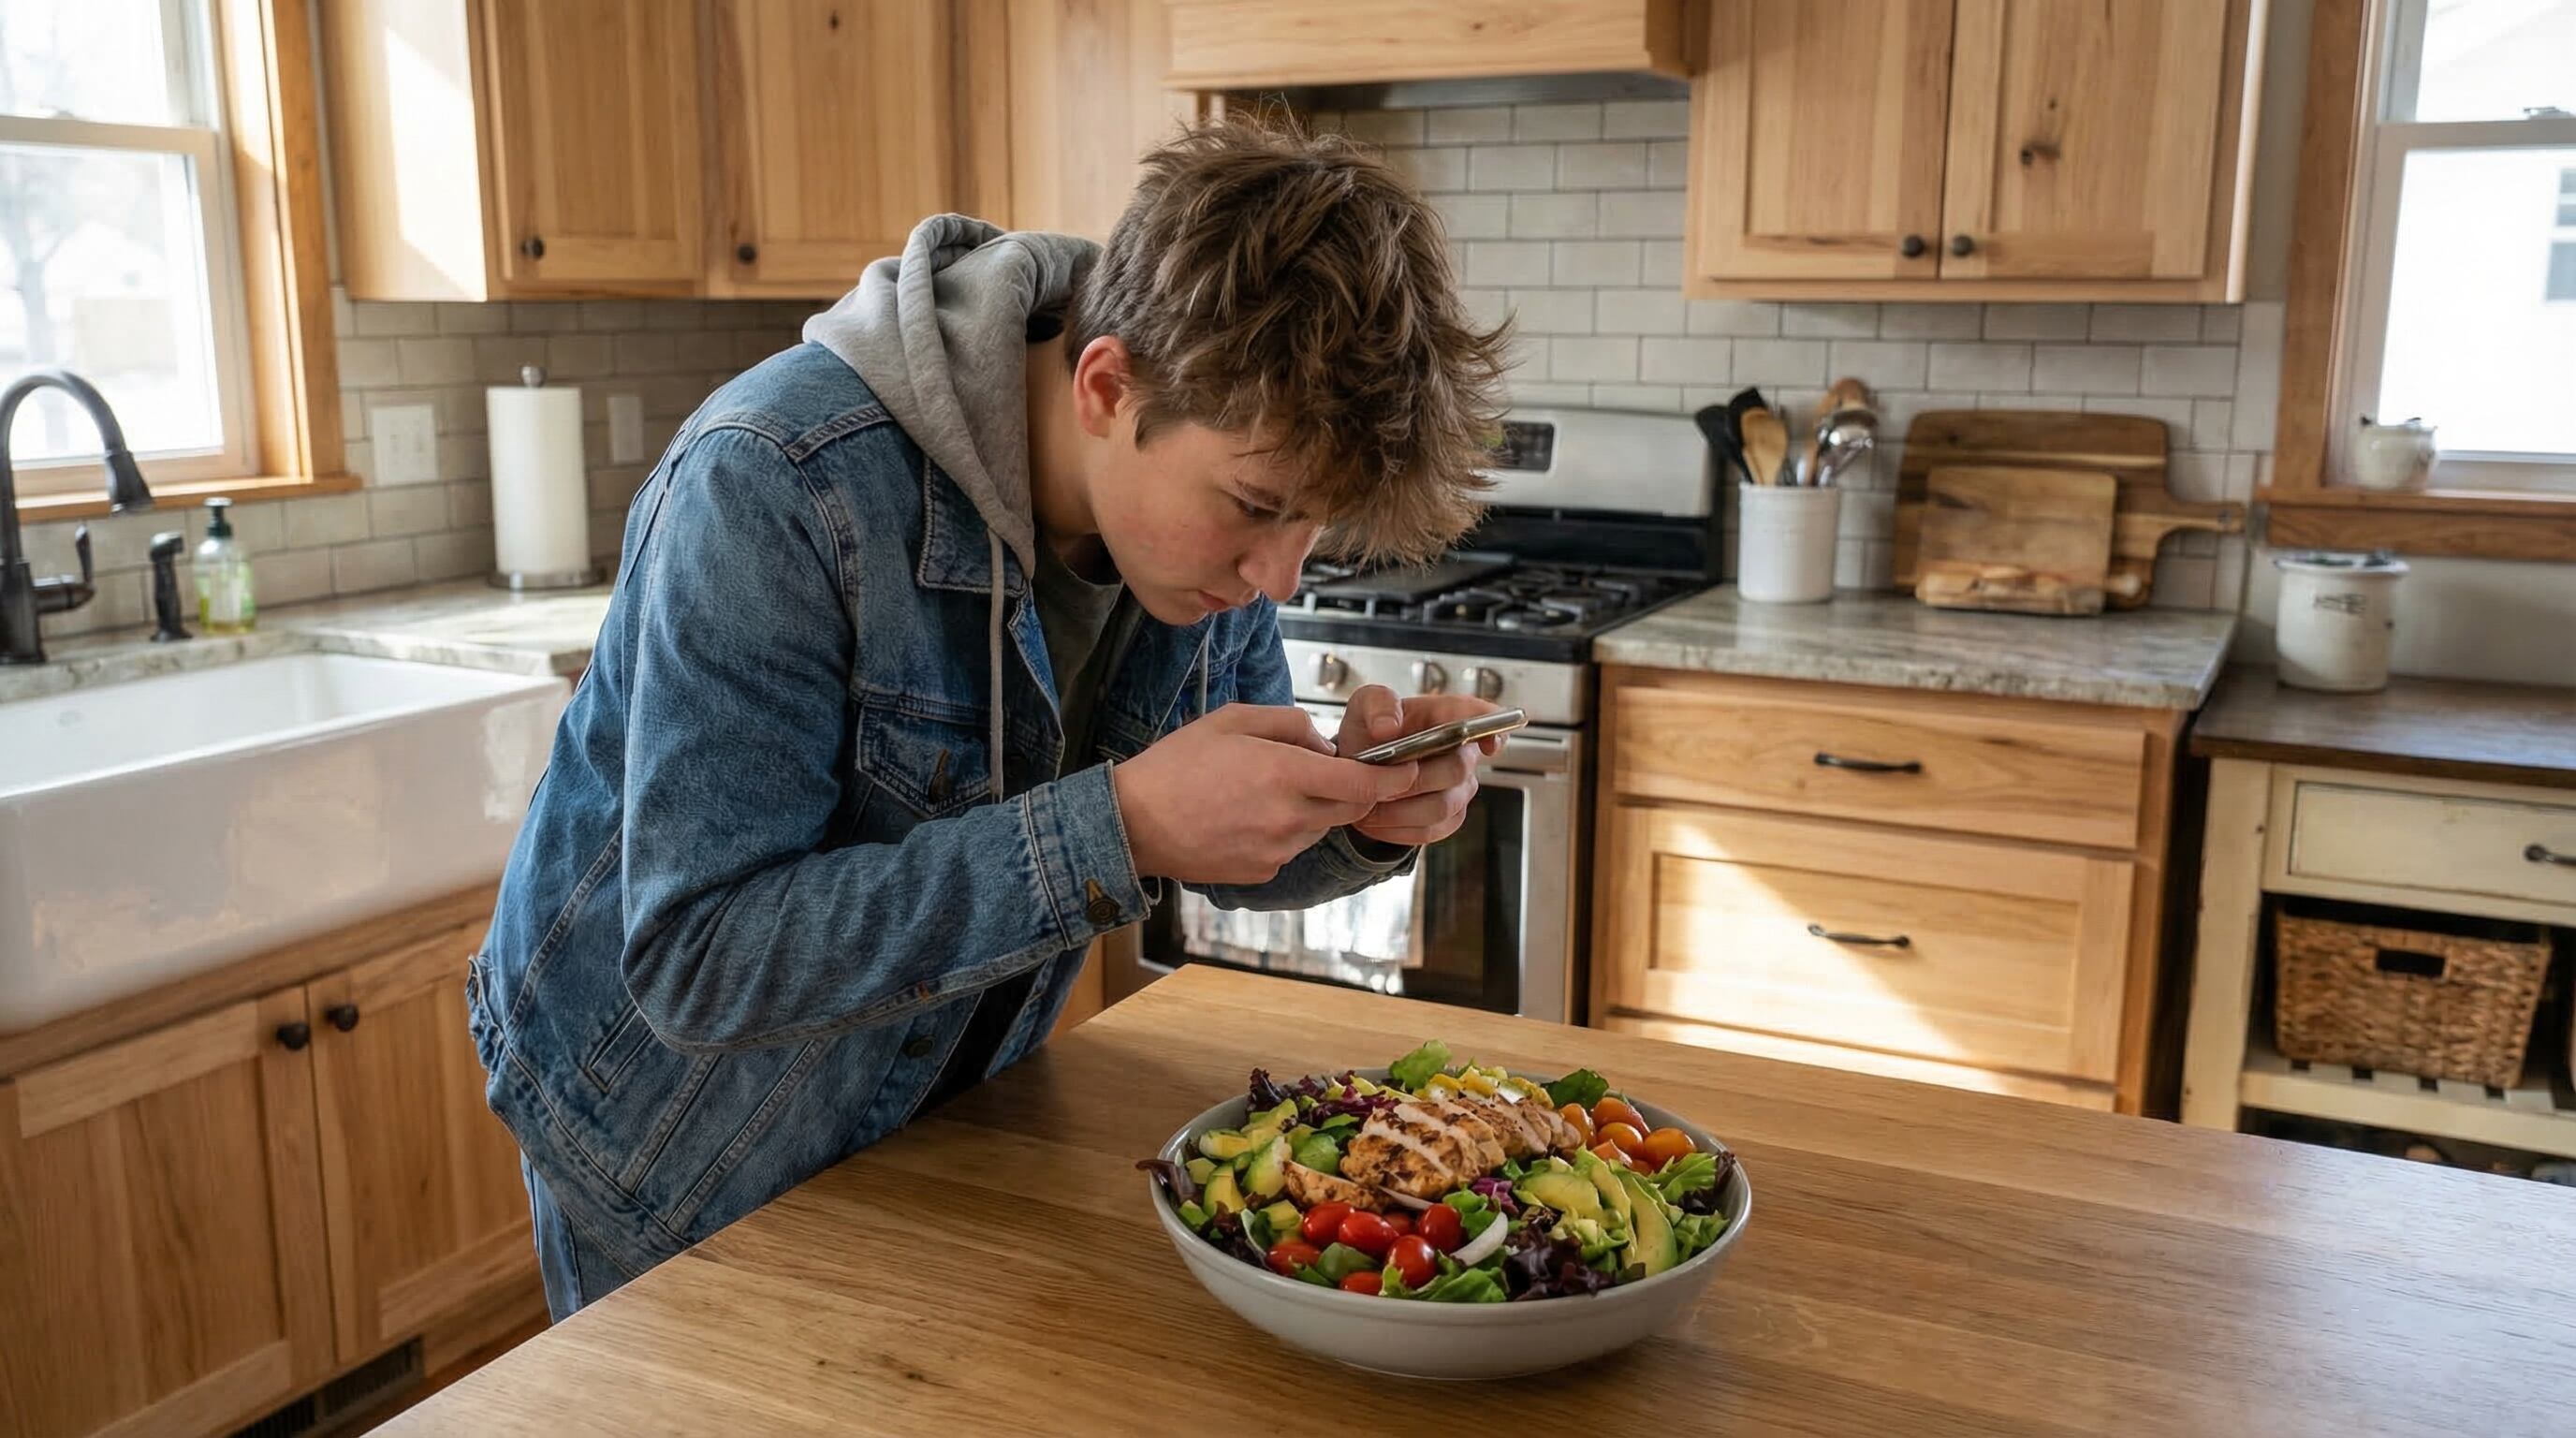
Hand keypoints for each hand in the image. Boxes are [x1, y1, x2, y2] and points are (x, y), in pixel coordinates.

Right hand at [1113, 703, 1420, 885]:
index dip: (1393, 778)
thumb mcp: (1233, 719)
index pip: (1364, 784)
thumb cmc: (1178, 765)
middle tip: (1326, 770)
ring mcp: (1277, 851)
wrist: (1133, 823)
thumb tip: (1324, 745)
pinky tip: (1247, 816)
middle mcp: (1288, 818)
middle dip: (1354, 789)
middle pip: (1351, 808)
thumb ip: (1290, 724)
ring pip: (1321, 828)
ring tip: (1267, 790)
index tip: (1407, 769)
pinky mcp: (1262, 872)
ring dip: (1315, 809)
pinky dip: (1286, 831)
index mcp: (1285, 774)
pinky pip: (1292, 848)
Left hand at [1333, 686, 1497, 848]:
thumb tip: (1388, 726)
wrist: (1359, 769)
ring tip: (1372, 801)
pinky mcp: (1450, 816)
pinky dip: (1400, 828)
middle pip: (1457, 770)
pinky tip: (1380, 818)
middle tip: (1379, 779)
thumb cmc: (1370, 732)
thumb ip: (1377, 704)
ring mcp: (1460, 786)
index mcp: (1444, 715)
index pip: (1480, 718)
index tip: (1488, 744)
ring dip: (1401, 809)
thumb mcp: (1364, 705)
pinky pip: (1433, 829)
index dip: (1491, 730)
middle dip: (1413, 779)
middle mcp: (1461, 751)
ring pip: (1443, 806)